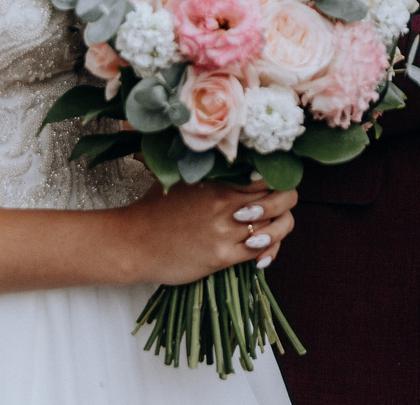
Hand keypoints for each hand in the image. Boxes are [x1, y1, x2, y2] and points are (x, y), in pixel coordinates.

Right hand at [119, 179, 297, 286]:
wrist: (133, 243)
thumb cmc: (155, 208)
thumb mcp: (183, 179)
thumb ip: (211, 171)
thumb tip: (237, 163)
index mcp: (219, 180)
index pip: (269, 174)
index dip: (278, 178)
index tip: (274, 185)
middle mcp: (226, 202)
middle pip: (281, 198)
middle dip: (286, 202)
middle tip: (278, 207)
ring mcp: (226, 230)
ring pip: (275, 226)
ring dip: (278, 228)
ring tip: (269, 230)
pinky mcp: (221, 256)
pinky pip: (259, 251)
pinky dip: (267, 250)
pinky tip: (261, 252)